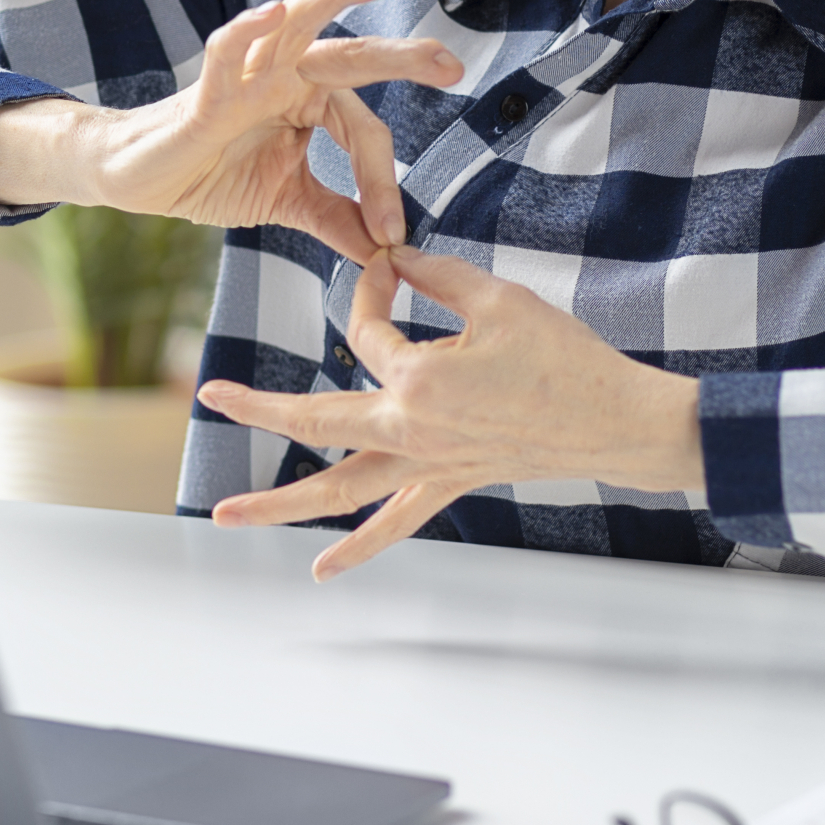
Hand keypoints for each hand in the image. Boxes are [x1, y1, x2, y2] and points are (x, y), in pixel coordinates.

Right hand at [0, 0, 462, 262]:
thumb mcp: (288, 203)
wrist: (140, 180)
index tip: (391, 234)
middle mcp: (286, 78)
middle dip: (402, 57)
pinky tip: (275, 10)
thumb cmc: (213, 174)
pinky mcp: (205, 91)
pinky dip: (250, 28)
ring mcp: (247, 77)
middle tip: (452, 65)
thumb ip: (337, 219)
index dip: (383, 183)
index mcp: (310, 102)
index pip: (364, 131)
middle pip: (352, 58)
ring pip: (297, 26)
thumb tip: (388, 254)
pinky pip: (228, 50)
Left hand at [197, 247, 703, 579]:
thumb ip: (437, 275)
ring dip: (276, 505)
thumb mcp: (498, 298)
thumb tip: (396, 255)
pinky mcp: (447, 486)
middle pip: (316, 419)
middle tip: (211, 397)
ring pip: (337, 490)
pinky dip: (356, 548)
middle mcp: (410, 430)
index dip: (374, 285)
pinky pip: (393, 524)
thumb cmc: (563, 357)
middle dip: (258, 410)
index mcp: (419, 377)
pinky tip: (321, 569)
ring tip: (221, 517)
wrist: (614, 421)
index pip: (369, 327)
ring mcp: (425, 467)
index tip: (391, 260)